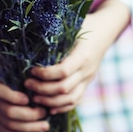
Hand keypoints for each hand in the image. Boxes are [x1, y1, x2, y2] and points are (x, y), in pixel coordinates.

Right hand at [0, 73, 49, 131]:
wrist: (10, 84)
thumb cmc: (22, 77)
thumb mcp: (22, 74)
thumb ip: (28, 80)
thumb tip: (39, 90)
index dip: (14, 97)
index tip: (29, 99)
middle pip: (8, 111)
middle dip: (29, 115)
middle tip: (45, 113)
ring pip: (9, 125)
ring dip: (29, 128)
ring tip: (45, 126)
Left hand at [24, 0, 129, 114]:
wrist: (105, 30)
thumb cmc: (85, 24)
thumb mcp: (73, 24)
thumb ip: (57, 31)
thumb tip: (31, 32)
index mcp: (83, 54)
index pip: (63, 71)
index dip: (45, 74)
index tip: (32, 70)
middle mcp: (87, 69)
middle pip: (64, 88)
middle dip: (42, 89)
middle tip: (27, 84)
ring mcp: (88, 78)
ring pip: (70, 99)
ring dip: (50, 101)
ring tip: (34, 97)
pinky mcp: (88, 83)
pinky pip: (76, 100)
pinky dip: (62, 107)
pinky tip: (48, 107)